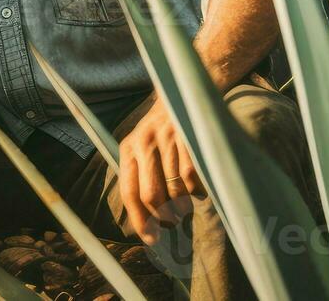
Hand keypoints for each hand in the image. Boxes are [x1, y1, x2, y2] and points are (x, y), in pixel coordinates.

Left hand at [118, 99, 199, 243]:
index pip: (129, 191)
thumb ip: (139, 173)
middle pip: (152, 196)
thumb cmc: (162, 127)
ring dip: (183, 205)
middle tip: (171, 223)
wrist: (182, 91)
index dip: (139, 220)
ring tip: (185, 203)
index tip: (150, 238)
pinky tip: (199, 187)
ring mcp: (168, 141)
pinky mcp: (188, 139)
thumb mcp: (141, 143)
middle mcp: (145, 143)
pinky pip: (193, 179)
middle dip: (163, 217)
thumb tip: (145, 216)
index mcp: (129, 148)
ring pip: (175, 191)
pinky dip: (198, 191)